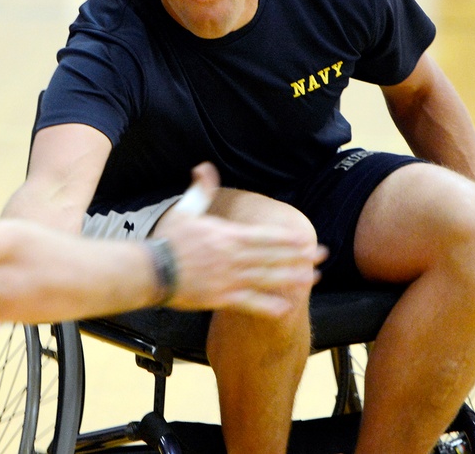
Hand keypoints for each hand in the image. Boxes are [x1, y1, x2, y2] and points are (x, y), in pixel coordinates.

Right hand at [154, 162, 326, 316]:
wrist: (152, 270)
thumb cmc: (167, 240)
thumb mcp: (185, 210)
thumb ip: (201, 190)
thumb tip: (204, 167)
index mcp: (228, 235)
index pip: (266, 236)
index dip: (289, 238)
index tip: (307, 238)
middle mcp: (233, 257)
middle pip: (273, 257)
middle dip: (299, 257)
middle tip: (322, 257)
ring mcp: (229, 279)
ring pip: (267, 279)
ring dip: (291, 278)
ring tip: (312, 278)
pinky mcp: (221, 298)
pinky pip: (250, 303)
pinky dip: (269, 305)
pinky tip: (286, 306)